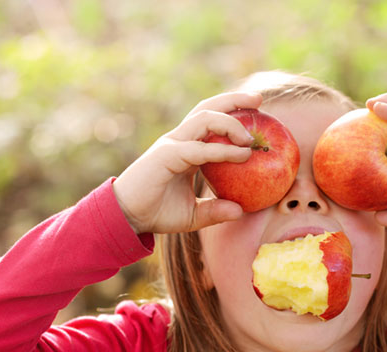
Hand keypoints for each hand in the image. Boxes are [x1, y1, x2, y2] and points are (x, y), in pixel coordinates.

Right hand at [112, 91, 261, 233]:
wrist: (127, 218)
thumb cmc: (157, 213)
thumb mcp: (194, 214)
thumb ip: (216, 210)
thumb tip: (240, 210)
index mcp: (186, 148)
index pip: (211, 121)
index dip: (232, 113)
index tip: (258, 112)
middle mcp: (180, 140)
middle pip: (208, 109)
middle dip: (234, 100)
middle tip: (259, 99)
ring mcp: (172, 144)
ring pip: (204, 119)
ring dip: (231, 123)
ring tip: (251, 137)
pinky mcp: (167, 155)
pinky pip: (200, 149)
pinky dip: (223, 150)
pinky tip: (242, 154)